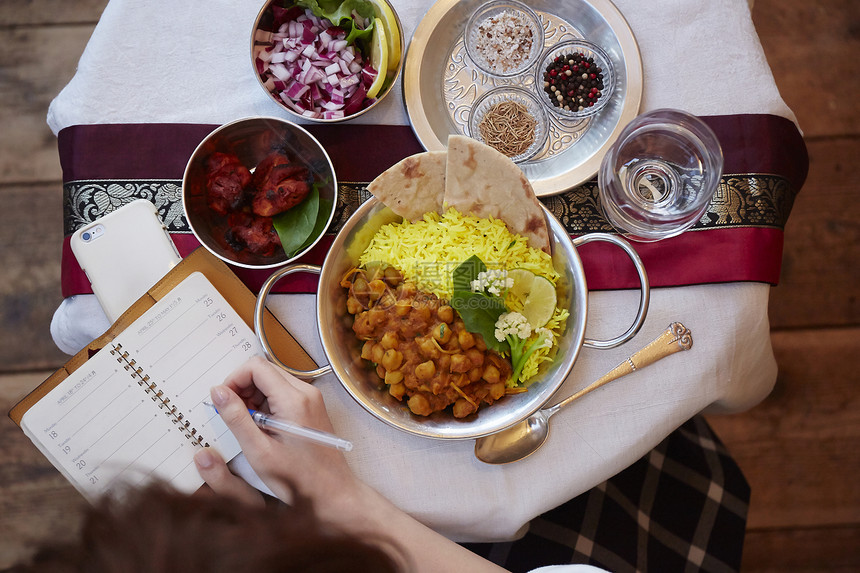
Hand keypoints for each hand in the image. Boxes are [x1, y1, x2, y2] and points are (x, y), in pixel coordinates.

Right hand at [193, 356, 362, 523]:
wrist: (333, 493)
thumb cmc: (298, 479)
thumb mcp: (259, 451)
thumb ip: (236, 418)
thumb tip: (218, 392)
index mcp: (294, 399)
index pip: (256, 366)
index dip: (233, 380)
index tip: (223, 402)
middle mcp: (306, 392)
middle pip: (264, 370)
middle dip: (242, 388)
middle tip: (234, 417)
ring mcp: (311, 399)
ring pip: (272, 381)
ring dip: (253, 397)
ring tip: (248, 427)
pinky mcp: (311, 407)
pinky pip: (282, 393)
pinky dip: (265, 404)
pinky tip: (262, 429)